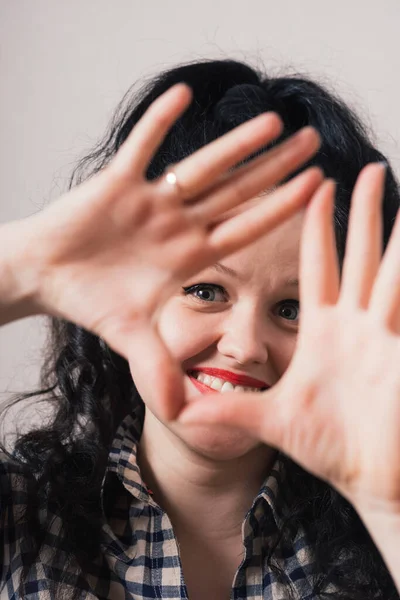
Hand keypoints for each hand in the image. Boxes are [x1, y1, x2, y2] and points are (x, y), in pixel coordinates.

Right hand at [17, 84, 321, 418]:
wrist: (46, 277)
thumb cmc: (90, 301)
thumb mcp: (132, 337)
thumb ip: (159, 369)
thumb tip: (182, 416)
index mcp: (187, 256)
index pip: (243, 230)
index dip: (279, 212)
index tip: (316, 191)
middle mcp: (176, 224)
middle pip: (235, 193)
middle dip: (273, 170)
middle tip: (314, 144)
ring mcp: (148, 201)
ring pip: (198, 168)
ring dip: (233, 146)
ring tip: (271, 122)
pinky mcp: (114, 183)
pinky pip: (140, 147)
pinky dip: (159, 122)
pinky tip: (185, 94)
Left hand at [179, 163, 399, 511]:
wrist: (369, 478)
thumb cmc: (327, 446)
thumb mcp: (268, 419)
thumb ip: (225, 408)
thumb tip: (174, 410)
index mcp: (323, 330)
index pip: (317, 266)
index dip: (315, 227)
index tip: (312, 186)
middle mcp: (356, 324)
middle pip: (358, 255)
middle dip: (362, 211)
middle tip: (365, 166)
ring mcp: (383, 334)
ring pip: (392, 269)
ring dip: (399, 230)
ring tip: (396, 184)